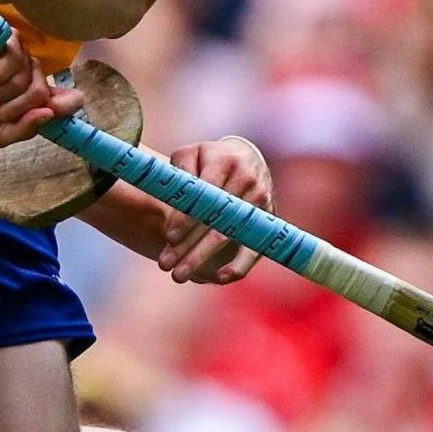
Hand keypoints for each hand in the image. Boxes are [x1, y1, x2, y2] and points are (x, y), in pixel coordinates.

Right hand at [0, 26, 75, 146]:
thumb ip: (23, 129)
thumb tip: (48, 114)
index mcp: (32, 94)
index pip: (67, 99)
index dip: (66, 105)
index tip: (59, 108)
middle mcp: (29, 71)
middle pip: (39, 94)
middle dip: (8, 110)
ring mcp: (16, 51)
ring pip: (25, 79)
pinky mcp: (3, 35)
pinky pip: (14, 58)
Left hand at [157, 136, 272, 284]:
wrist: (246, 158)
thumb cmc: (208, 160)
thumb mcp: (191, 155)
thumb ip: (180, 172)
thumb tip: (173, 205)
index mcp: (226, 162)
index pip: (204, 194)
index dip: (187, 217)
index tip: (169, 237)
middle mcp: (247, 181)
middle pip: (216, 221)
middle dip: (189, 246)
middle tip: (165, 266)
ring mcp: (260, 202)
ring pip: (229, 236)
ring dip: (203, 257)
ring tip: (180, 275)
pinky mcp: (267, 220)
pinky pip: (255, 247)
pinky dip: (240, 264)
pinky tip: (220, 277)